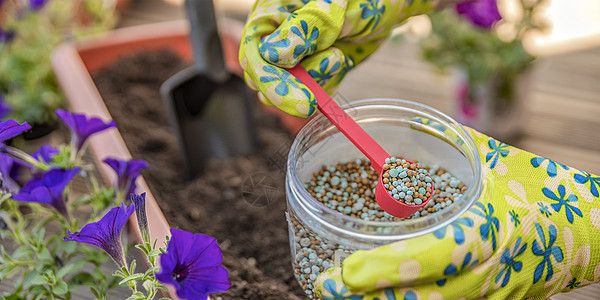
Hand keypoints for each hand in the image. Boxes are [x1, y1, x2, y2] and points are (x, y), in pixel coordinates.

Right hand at [239, 0, 435, 116]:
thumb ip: (305, 28)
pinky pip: (308, 91)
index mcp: (272, 11)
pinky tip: (340, 63)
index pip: (253, 51)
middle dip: (290, 90)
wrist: (388, 7)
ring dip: (314, 82)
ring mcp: (293, 55)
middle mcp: (276, 34)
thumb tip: (273, 54)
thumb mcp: (337, 5)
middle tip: (313, 101)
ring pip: (287, 89)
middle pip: (263, 76)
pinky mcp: (311, 70)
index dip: (269, 79)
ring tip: (338, 56)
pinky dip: (326, 85)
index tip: (298, 99)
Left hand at [315, 127, 599, 298]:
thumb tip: (388, 150)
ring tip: (342, 293)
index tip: (347, 272)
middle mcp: (490, 271)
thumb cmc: (539, 189)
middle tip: (326, 287)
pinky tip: (378, 296)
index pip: (435, 257)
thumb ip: (441, 155)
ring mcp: (492, 296)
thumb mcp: (492, 164)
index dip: (387, 269)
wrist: (586, 230)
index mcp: (492, 229)